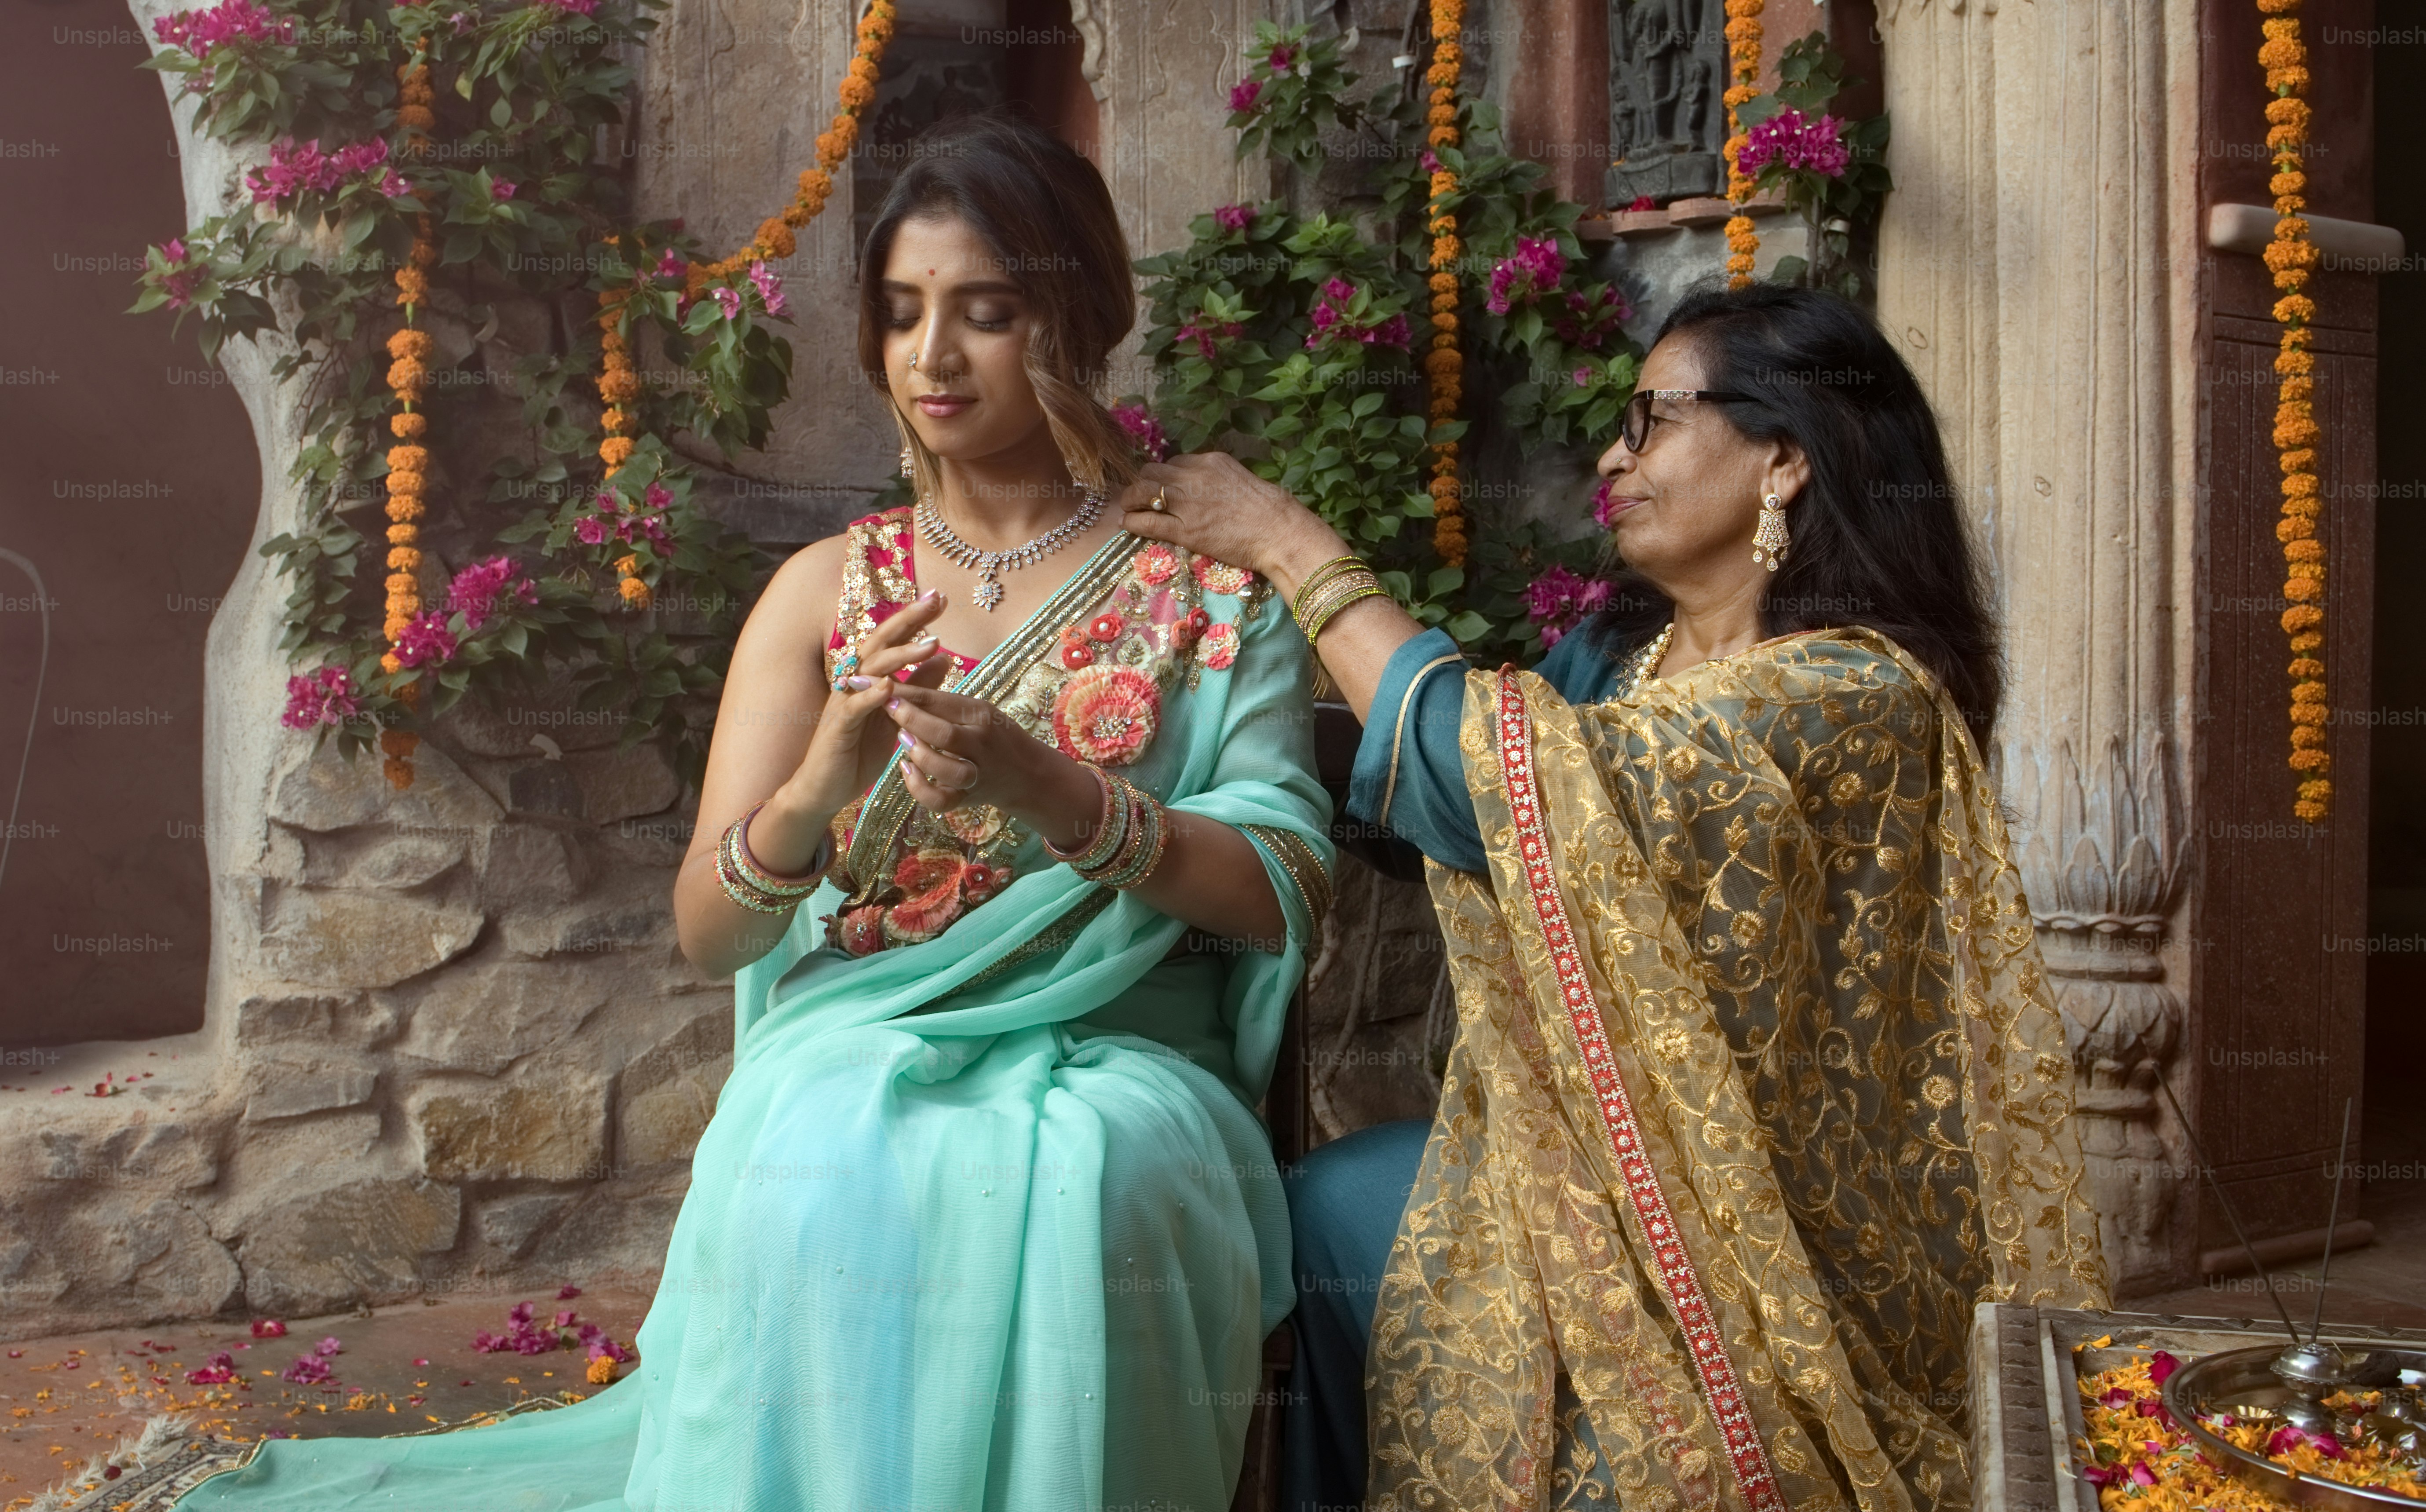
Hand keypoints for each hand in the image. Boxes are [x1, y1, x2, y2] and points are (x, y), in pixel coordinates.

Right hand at [771, 591, 953, 831]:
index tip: (939, 598)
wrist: (824, 787)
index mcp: (869, 677)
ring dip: (901, 655)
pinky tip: (890, 685)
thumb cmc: (858, 751)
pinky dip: (872, 695)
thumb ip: (917, 688)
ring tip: (930, 643)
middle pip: (881, 643)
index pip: (892, 640)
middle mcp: (854, 682)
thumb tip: (943, 658)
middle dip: (908, 621)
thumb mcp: (897, 716)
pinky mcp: (838, 727)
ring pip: (871, 670)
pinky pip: (854, 707)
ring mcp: (844, 702)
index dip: (914, 618)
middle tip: (935, 601)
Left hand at [884, 682, 1096, 843]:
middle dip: (910, 719)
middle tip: (885, 706)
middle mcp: (981, 744)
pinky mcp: (968, 799)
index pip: (938, 701)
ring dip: (919, 754)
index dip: (904, 692)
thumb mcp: (975, 711)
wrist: (1026, 774)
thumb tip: (896, 688)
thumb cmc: (993, 734)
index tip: (874, 682)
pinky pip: (941, 800)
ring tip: (901, 740)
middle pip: (944, 733)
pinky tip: (906, 770)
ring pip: (946, 769)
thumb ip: (941, 703)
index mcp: (981, 715)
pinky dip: (919, 788)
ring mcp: (976, 774)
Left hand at [1115, 452, 1338, 590]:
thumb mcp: (1239, 479)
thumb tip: (1198, 486)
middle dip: (1141, 483)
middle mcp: (1194, 476)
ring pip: (1143, 492)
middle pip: (1151, 472)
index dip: (1164, 475)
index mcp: (1210, 461)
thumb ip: (1215, 479)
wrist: (1278, 531)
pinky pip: (1147, 521)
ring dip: (1130, 499)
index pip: (1174, 462)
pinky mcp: (1185, 530)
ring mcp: (1188, 503)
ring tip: (1128, 507)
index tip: (1161, 486)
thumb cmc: (1267, 510)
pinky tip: (1128, 523)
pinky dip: (1132, 521)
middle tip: (1137, 496)